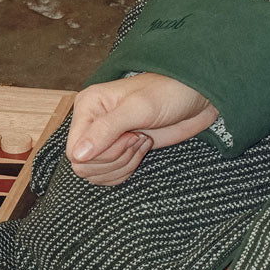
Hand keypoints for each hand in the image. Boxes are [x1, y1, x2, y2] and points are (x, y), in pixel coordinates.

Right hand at [67, 73, 218, 184]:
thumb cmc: (169, 93)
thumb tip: (77, 155)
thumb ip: (107, 130)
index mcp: (88, 106)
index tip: (130, 135)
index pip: (74, 151)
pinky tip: (142, 149)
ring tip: (142, 140)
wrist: (195, 97)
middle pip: (84, 166)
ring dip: (124, 163)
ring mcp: (104, 139)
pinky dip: (126, 169)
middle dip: (116, 158)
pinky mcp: (118, 151)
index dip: (103, 152)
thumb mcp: (139, 108)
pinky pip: (109, 176)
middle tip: (138, 137)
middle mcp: (91, 123)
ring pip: (96, 174)